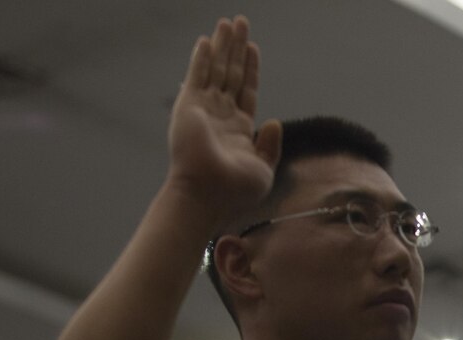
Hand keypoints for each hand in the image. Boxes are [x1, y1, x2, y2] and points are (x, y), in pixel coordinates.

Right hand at [168, 16, 280, 226]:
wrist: (208, 195)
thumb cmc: (235, 192)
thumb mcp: (263, 170)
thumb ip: (270, 147)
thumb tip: (273, 121)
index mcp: (238, 133)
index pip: (246, 92)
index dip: (250, 69)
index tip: (253, 47)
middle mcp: (219, 119)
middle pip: (231, 75)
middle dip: (236, 49)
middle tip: (241, 22)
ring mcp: (203, 111)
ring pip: (216, 70)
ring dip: (222, 46)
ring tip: (230, 22)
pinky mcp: (189, 107)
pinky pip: (197, 75)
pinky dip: (202, 58)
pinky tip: (208, 40)